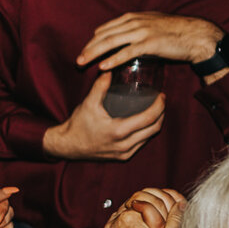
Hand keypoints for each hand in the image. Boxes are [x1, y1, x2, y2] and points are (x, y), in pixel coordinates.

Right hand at [41, 72, 165, 161]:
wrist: (67, 146)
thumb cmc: (77, 125)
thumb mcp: (88, 104)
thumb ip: (100, 86)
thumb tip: (109, 69)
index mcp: (118, 131)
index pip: (149, 119)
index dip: (159, 106)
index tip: (161, 96)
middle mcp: (124, 145)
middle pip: (154, 129)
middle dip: (162, 114)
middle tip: (161, 102)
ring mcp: (124, 153)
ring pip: (149, 138)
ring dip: (155, 124)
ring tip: (155, 111)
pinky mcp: (122, 157)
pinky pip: (141, 145)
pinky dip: (146, 133)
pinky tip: (144, 124)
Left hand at [78, 12, 220, 69]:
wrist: (195, 34)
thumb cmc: (174, 32)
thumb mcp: (151, 25)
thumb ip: (136, 30)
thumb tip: (124, 40)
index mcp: (133, 17)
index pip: (106, 28)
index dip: (93, 41)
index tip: (84, 51)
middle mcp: (135, 22)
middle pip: (104, 35)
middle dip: (88, 48)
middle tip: (78, 61)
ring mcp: (142, 32)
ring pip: (111, 42)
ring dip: (94, 53)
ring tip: (83, 63)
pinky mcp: (150, 43)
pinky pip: (127, 52)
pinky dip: (113, 59)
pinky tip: (103, 66)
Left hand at [98, 188, 185, 227]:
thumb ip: (176, 219)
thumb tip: (180, 204)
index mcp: (129, 217)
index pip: (144, 197)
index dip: (159, 204)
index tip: (167, 213)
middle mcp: (113, 225)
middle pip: (131, 208)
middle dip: (146, 213)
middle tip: (159, 225)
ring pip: (120, 222)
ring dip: (133, 224)